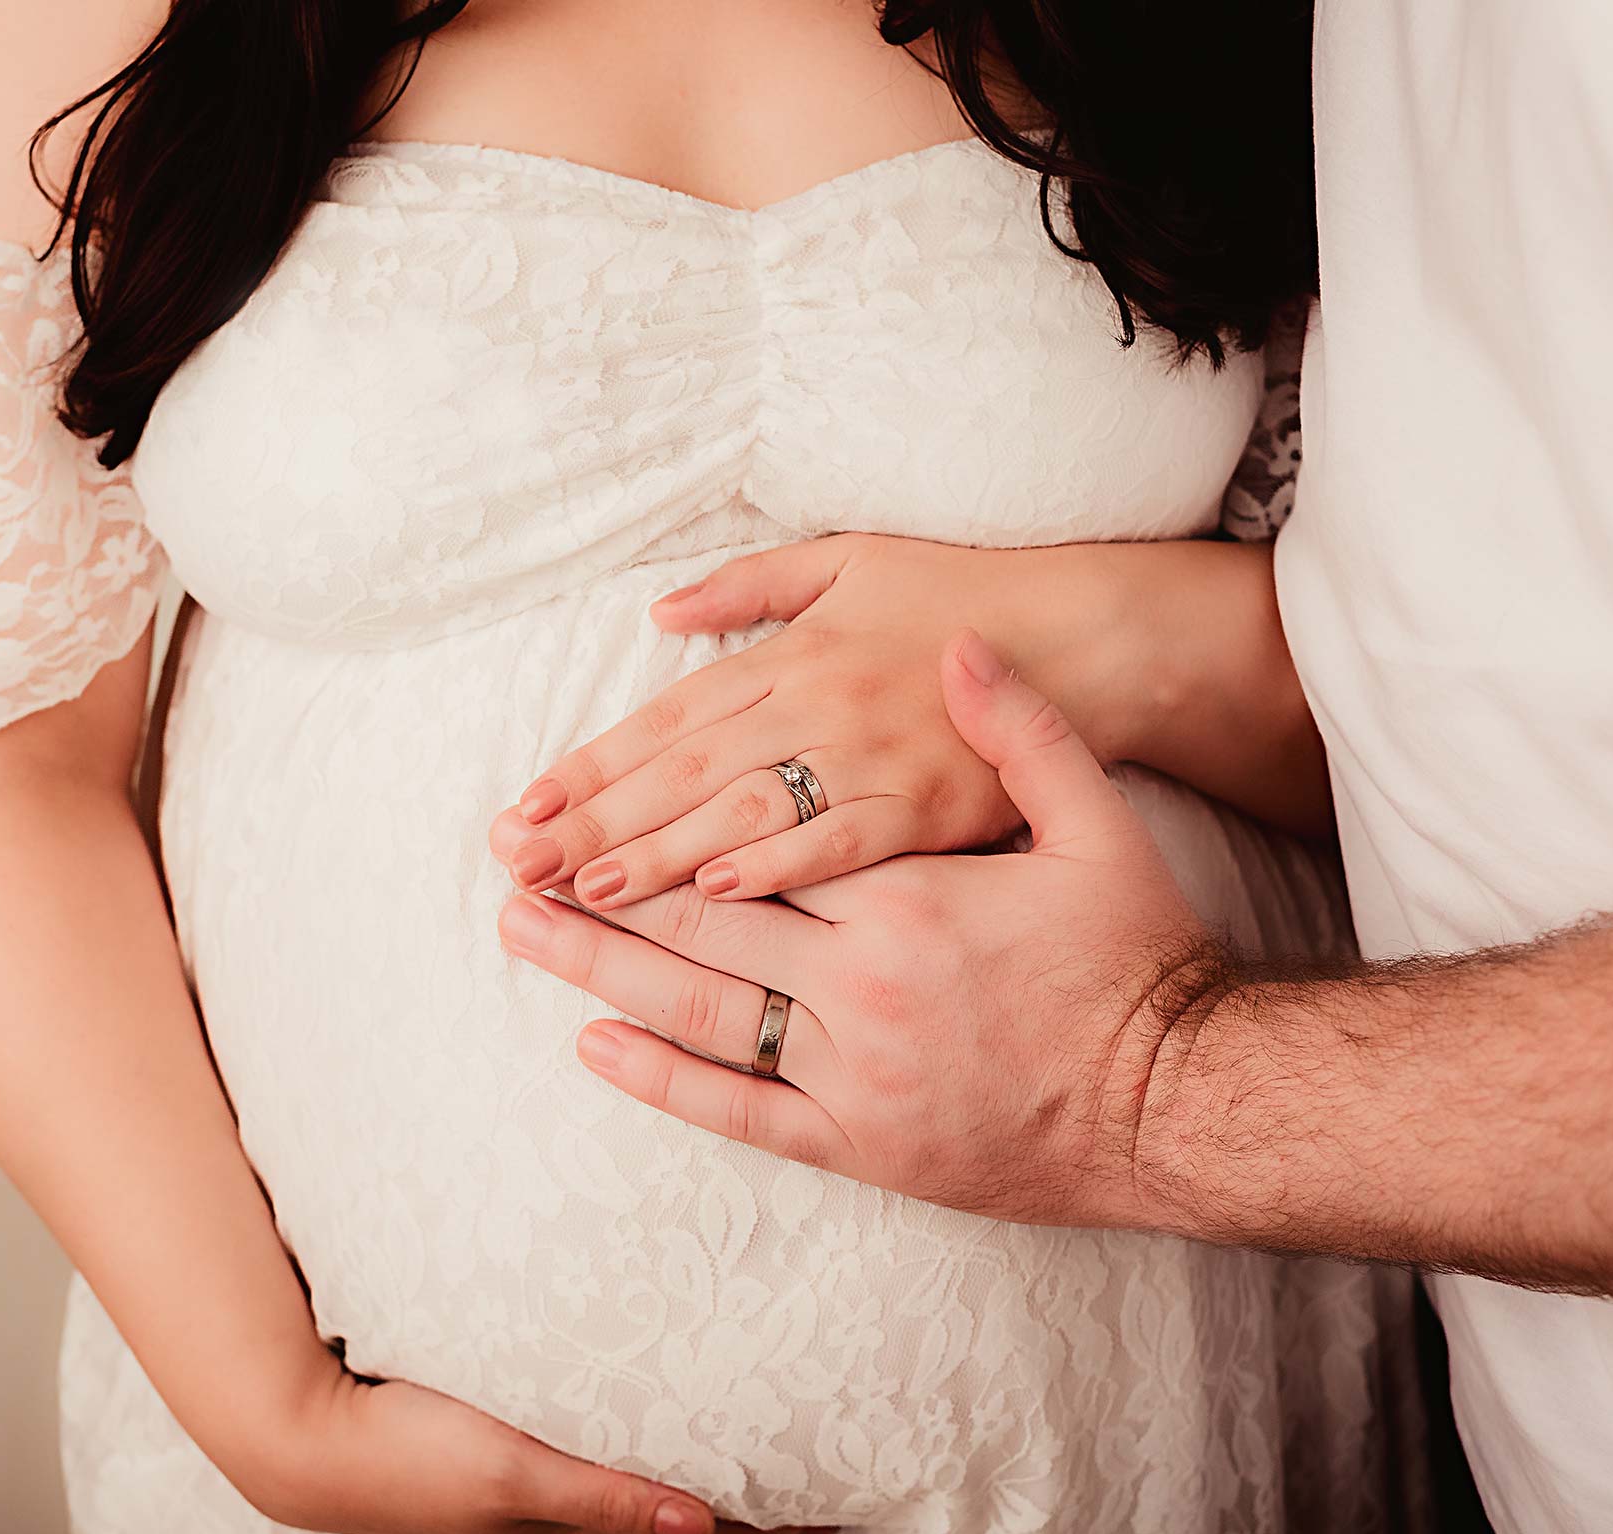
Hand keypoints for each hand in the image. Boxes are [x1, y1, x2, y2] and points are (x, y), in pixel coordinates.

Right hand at [254, 1372, 824, 1533]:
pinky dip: (641, 1506)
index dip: (766, 1525)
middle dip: (751, 1528)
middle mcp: (562, 1532)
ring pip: (639, 1531)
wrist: (312, 1442)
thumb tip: (707, 1528)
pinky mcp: (504, 1487)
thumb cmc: (412, 1453)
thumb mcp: (516, 1473)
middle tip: (817, 1511)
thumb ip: (607, 1498)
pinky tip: (642, 1492)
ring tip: (749, 1524)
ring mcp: (530, 1516)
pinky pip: (597, 1507)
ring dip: (699, 1524)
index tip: (832, 1506)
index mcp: (575, 1532)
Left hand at [492, 531, 1306, 914]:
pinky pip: (842, 846)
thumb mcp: (854, 559)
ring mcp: (872, 759)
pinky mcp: (930, 810)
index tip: (523, 806)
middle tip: (517, 865)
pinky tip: (713, 893)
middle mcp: (819, 707)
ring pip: (743, 815)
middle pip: (684, 774)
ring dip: (657, 857)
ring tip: (580, 896)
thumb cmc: (969, 598)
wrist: (1096, 638)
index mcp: (793, 654)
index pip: (668, 720)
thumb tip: (660, 610)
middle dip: (595, 823)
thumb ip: (753, 586)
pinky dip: (778, 865)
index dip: (591, 765)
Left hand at [494, 629, 1223, 1229]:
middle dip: (599, 887)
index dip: (655, 817)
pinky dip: (660, 1080)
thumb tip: (963, 647)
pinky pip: (739, 1111)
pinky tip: (593, 1047)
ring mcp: (852, 1072)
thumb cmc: (1138, 959)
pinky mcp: (859, 1144)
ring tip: (523, 931)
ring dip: (598, 970)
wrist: (1179, 1103)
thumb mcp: (1095, 823)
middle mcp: (859, 984)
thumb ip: (1022, 730)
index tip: (582, 800)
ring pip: (698, 1011)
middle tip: (515, 861)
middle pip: (698, 922)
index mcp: (903, 895)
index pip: (746, 841)